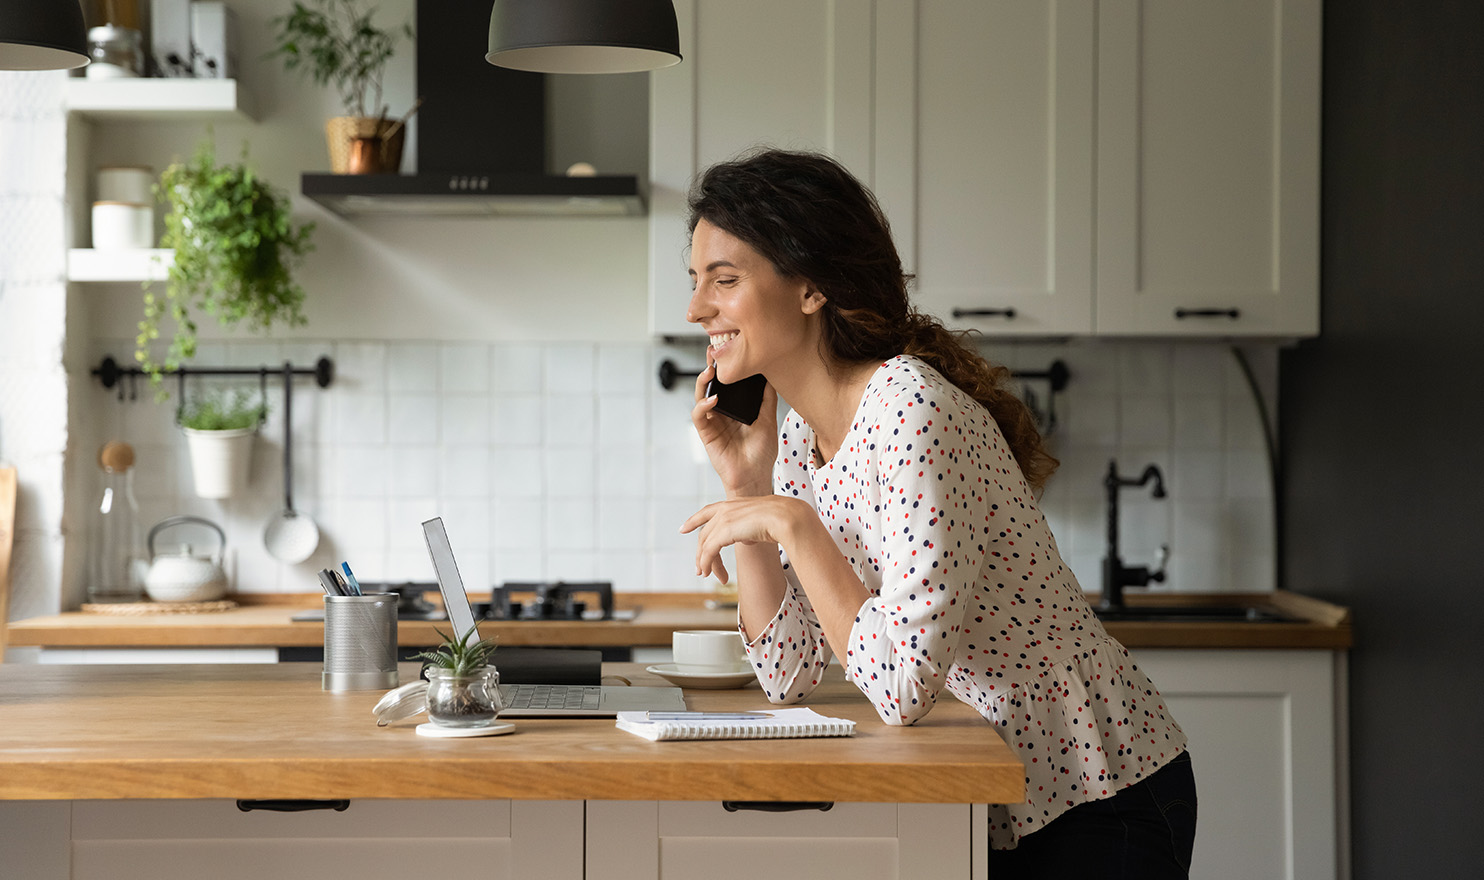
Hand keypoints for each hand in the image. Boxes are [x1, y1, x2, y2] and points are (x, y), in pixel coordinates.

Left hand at [680, 495, 812, 583]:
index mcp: (733, 504)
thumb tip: (748, 540)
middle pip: (704, 534)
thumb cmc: (781, 520)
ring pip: (705, 544)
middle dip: (700, 553)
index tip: (683, 529)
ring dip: (705, 562)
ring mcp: (724, 519)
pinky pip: (709, 551)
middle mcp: (725, 509)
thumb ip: (750, 529)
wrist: (787, 517)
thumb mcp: (760, 522)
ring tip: (707, 575)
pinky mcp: (724, 531)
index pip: (707, 512)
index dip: (693, 521)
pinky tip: (711, 573)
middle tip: (701, 569)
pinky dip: (708, 563)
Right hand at [691, 360, 777, 496]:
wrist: (755, 476)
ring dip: (703, 382)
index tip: (728, 348)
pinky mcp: (706, 434)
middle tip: (713, 351)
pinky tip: (713, 399)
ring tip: (710, 371)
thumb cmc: (761, 452)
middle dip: (710, 367)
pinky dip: (703, 405)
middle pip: (711, 384)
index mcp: (735, 407)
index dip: (724, 366)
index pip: (727, 382)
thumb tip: (770, 375)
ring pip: (700, 396)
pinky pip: (699, 416)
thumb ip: (767, 399)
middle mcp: (722, 412)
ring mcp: (713, 422)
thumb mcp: (768, 420)